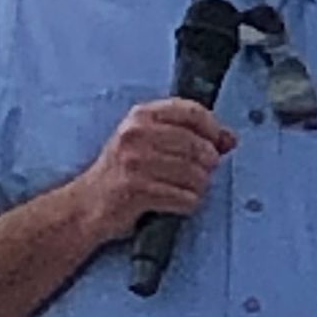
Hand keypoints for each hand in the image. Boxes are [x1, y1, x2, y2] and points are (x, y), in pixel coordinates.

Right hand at [76, 98, 235, 242]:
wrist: (87, 204)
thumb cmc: (122, 172)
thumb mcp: (148, 142)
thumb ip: (188, 135)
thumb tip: (230, 139)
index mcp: (141, 116)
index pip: (192, 112)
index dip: (213, 129)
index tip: (218, 143)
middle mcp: (136, 134)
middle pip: (199, 146)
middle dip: (208, 165)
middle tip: (200, 174)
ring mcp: (135, 162)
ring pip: (196, 174)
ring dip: (198, 188)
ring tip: (184, 190)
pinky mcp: (137, 190)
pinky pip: (185, 198)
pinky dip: (187, 204)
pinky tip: (175, 203)